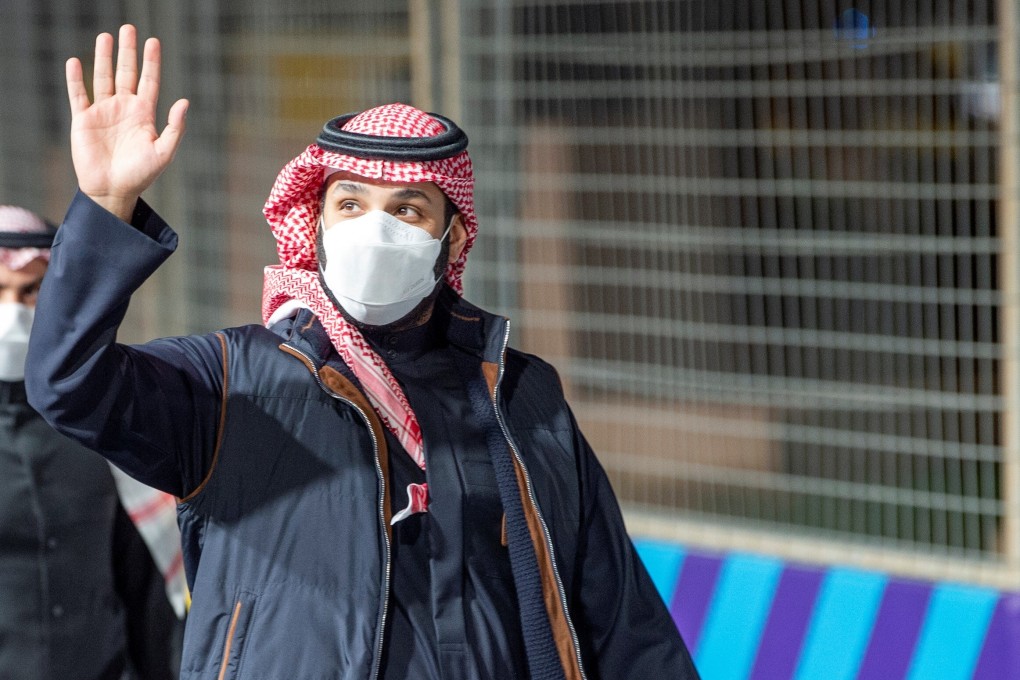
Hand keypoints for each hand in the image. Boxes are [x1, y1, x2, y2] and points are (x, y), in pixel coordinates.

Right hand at [66, 24, 188, 221]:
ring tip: (105, 36)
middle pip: (126, 73)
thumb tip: (184, 101)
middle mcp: (124, 109)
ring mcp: (103, 112)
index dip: (151, 62)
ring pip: (103, 78)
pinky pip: (79, 95)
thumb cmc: (141, 175)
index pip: (149, 81)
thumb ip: (175, 127)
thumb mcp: (164, 152)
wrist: (113, 191)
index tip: (153, 41)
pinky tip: (75, 62)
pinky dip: (76, 79)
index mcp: (144, 114)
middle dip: (128, 51)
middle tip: (129, 28)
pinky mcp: (84, 120)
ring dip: (104, 58)